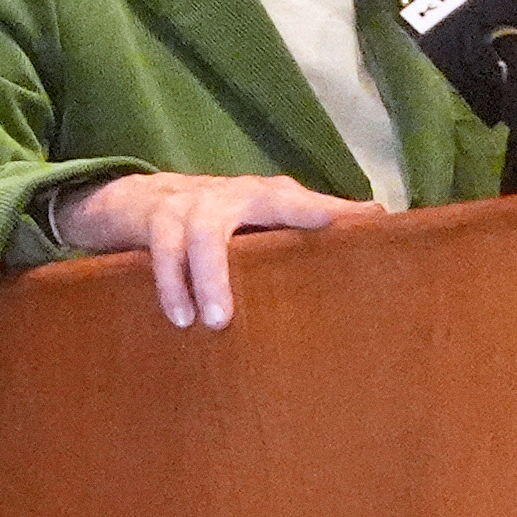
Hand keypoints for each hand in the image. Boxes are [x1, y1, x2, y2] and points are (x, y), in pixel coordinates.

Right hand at [50, 170, 363, 329]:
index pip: (296, 200)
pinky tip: (180, 317)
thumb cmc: (219, 216)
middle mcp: (229, 194)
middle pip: (243, 216)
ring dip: (203, 278)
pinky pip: (163, 253)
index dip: (322, 207)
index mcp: (262, 195)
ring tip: (206, 323)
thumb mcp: (261, 214)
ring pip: (198, 236)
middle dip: (236, 262)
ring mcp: (189, 205)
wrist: (140, 200)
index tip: (354, 219)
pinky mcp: (156, 221)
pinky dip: (170, 285)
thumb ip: (310, 216)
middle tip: (236, 309)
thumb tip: (377, 217)